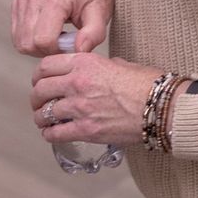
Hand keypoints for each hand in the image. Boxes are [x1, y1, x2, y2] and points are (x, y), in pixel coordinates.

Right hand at [10, 0, 113, 55]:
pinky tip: (47, 32)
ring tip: (57, 36)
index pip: (44, 40)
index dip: (57, 51)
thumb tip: (79, 50)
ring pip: (20, 42)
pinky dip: (31, 40)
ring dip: (38, 47)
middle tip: (64, 42)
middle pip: (28, 43)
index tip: (71, 44)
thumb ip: (93, 34)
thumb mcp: (101, 15)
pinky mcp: (17, 2)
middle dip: (47, 51)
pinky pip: (17, 35)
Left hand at [30, 52, 169, 147]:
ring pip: (45, 112)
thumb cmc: (146, 84)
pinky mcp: (86, 130)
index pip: (46, 65)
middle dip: (36, 97)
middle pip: (40, 89)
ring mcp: (80, 107)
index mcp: (84, 63)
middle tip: (38, 102)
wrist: (161, 107)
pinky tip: (50, 134)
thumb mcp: (119, 64)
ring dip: (40, 117)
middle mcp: (77, 83)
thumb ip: (100, 66)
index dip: (39, 74)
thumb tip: (94, 71)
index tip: (39, 80)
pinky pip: (56, 133)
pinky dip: (50, 134)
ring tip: (42, 120)